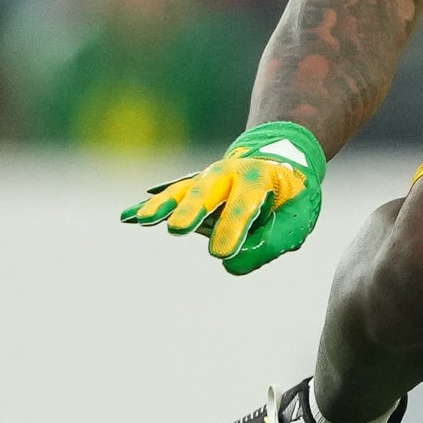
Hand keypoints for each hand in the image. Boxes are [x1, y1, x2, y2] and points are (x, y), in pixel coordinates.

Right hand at [123, 120, 324, 273]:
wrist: (278, 157)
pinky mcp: (193, 187)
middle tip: (177, 229)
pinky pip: (169, 196)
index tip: (220, 254)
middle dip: (191, 210)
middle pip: (207, 191)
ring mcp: (207, 178)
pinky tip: (127, 217)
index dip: (233, 228)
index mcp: (260, 179)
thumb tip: (230, 265)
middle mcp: (229, 174)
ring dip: (161, 206)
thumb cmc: (289, 198)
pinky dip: (149, 206)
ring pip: (182, 192)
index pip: (245, 205)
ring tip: (140, 220)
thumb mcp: (295, 222)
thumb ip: (269, 244)